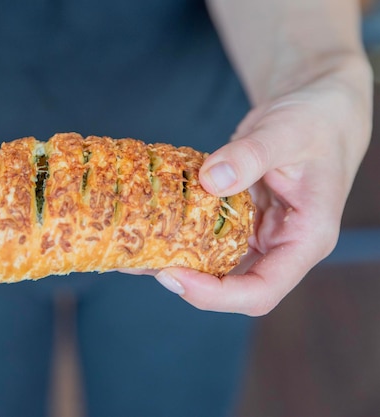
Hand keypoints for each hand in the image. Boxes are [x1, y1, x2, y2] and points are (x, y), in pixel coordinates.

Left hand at [152, 59, 371, 314]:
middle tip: (141, 263)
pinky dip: (180, 233)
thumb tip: (211, 179)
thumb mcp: (286, 131)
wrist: (316, 110)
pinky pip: (209, 236)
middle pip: (233, 287)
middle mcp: (281, 246)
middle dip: (188, 282)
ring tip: (134, 249)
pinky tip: (149, 223)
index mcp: (305, 239)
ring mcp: (259, 235)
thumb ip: (251, 155)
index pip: (261, 291)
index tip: (173, 276)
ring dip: (178, 261)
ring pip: (217, 266)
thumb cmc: (314, 120)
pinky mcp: (240, 220)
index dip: (216, 295)